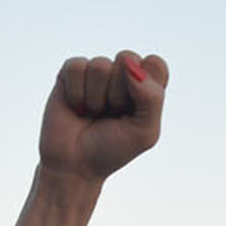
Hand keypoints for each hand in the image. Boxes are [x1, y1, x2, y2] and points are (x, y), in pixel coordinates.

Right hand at [38, 50, 167, 182]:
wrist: (75, 166)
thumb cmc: (113, 150)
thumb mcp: (145, 132)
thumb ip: (152, 97)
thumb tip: (129, 62)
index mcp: (146, 86)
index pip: (155, 63)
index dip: (146, 85)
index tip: (136, 110)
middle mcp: (122, 75)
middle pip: (128, 58)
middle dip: (119, 93)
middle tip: (112, 114)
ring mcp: (96, 72)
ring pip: (101, 64)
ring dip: (96, 97)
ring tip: (93, 113)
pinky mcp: (71, 73)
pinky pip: (77, 66)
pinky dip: (76, 92)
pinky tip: (76, 107)